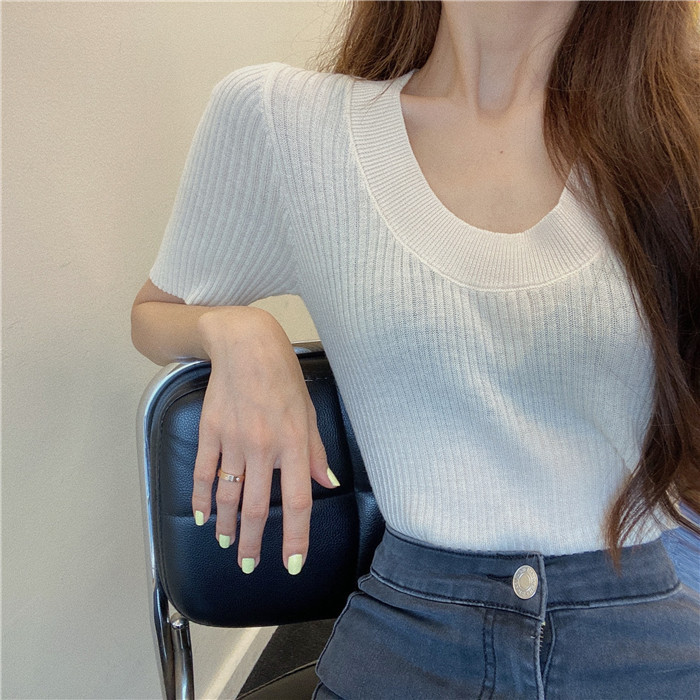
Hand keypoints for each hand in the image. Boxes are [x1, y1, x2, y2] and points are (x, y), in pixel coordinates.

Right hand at [191, 306, 338, 574]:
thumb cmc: (283, 376)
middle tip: (249, 567)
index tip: (292, 563)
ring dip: (228, 527)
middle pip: (257, 508)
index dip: (296, 537)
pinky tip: (203, 517)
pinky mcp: (210, 432)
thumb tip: (327, 485)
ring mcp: (232, 441)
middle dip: (253, 543)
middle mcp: (263, 447)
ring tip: (228, 545)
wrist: (245, 344)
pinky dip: (202, 498)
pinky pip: (203, 473)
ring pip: (228, 497)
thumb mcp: (309, 411)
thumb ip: (317, 452)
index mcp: (293, 444)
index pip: (298, 502)